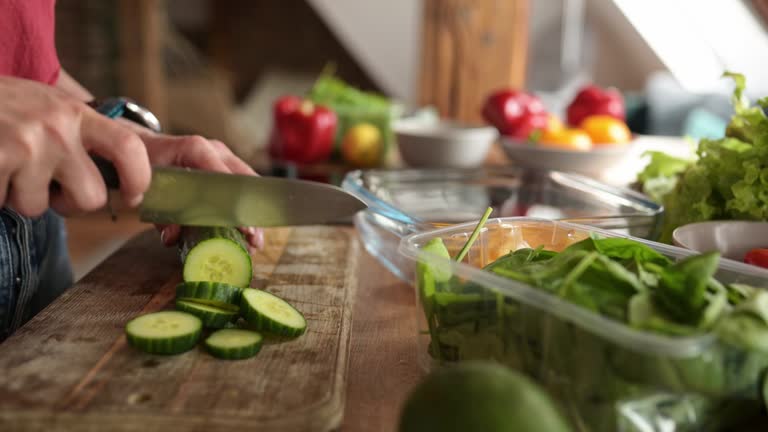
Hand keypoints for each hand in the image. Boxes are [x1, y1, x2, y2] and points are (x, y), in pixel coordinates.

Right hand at [0, 76, 150, 216]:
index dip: (139, 178)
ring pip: (38, 207)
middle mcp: (56, 128)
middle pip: (90, 198)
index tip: (132, 196)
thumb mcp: (48, 106)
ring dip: (19, 196)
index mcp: (76, 113)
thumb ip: (82, 133)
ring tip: (6, 166)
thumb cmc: (2, 105)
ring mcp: (25, 146)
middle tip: (47, 187)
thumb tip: (120, 175)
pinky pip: (2, 204)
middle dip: (68, 204)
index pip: (128, 147)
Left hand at [124, 122, 263, 250]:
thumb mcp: (148, 190)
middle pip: (243, 182)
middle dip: (250, 214)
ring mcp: (224, 156)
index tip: (244, 230)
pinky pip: (243, 186)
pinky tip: (250, 230)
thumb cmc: (147, 165)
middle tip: (254, 241)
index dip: (234, 207)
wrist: (145, 145)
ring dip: (252, 214)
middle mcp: (215, 150)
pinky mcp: (227, 165)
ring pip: (248, 184)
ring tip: (255, 241)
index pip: (222, 180)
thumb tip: (173, 237)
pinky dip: (246, 209)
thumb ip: (160, 215)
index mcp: (195, 149)